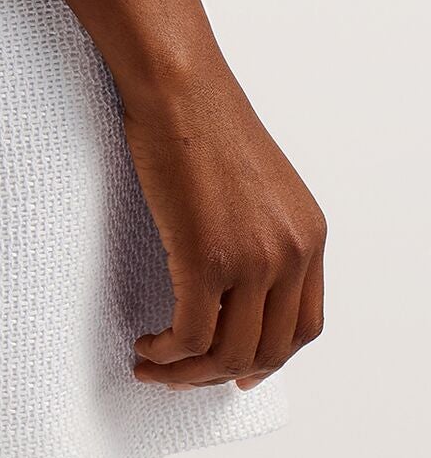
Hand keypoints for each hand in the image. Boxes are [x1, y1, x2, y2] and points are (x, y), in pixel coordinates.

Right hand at [117, 55, 325, 391]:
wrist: (177, 82)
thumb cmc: (200, 114)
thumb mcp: (254, 181)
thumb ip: (259, 229)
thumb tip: (230, 276)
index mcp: (309, 234)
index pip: (304, 326)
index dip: (269, 359)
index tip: (235, 370)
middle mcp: (292, 253)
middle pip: (268, 351)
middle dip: (221, 375)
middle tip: (182, 375)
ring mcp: (254, 259)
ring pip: (229, 354)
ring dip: (188, 374)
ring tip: (153, 365)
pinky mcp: (207, 258)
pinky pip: (191, 335)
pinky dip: (168, 354)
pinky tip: (147, 346)